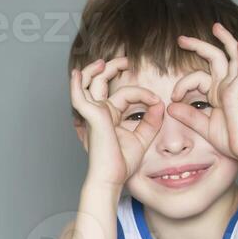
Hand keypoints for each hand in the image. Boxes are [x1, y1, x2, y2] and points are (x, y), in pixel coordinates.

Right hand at [70, 57, 165, 186]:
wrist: (112, 177)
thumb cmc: (122, 162)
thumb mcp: (143, 138)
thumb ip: (151, 120)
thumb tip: (160, 104)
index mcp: (110, 116)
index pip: (125, 94)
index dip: (143, 94)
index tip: (157, 102)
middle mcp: (99, 112)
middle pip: (101, 82)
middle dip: (112, 68)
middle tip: (125, 61)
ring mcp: (93, 114)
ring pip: (89, 85)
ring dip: (95, 70)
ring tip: (105, 62)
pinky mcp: (91, 117)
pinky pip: (80, 97)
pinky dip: (77, 85)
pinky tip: (78, 74)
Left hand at [167, 24, 237, 160]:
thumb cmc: (232, 140)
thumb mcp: (204, 126)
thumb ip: (189, 116)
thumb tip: (171, 106)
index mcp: (220, 93)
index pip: (198, 78)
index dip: (182, 85)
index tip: (174, 98)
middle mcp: (228, 86)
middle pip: (215, 58)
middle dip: (198, 46)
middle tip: (181, 39)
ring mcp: (236, 87)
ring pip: (230, 57)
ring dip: (224, 40)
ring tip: (215, 26)